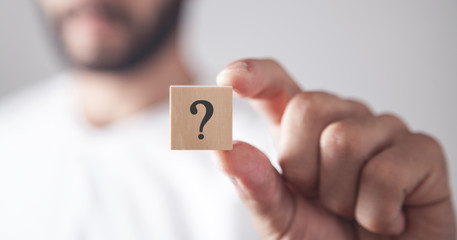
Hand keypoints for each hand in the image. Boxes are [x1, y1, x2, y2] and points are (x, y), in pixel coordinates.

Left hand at [213, 59, 454, 239]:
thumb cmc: (328, 238)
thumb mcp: (280, 217)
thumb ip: (254, 184)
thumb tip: (222, 149)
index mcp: (304, 130)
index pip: (278, 85)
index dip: (255, 75)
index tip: (228, 79)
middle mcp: (344, 119)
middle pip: (307, 108)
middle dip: (304, 170)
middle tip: (322, 199)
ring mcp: (385, 130)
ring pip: (343, 141)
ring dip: (341, 198)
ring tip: (355, 210)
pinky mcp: (422, 151)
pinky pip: (384, 173)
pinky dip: (376, 213)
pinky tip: (387, 218)